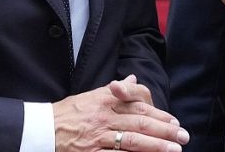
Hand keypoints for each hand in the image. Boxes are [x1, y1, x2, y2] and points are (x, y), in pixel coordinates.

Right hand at [54, 75, 188, 151]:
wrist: (41, 129)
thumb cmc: (68, 113)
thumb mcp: (90, 95)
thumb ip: (115, 91)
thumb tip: (132, 79)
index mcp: (106, 100)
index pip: (138, 106)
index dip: (159, 114)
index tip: (174, 122)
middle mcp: (104, 117)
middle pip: (140, 123)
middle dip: (165, 130)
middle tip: (183, 136)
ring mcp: (98, 137)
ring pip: (133, 141)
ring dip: (156, 146)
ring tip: (174, 150)